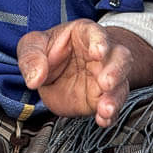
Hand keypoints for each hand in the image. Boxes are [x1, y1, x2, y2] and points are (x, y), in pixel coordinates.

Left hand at [18, 20, 152, 127]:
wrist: (53, 71)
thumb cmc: (48, 50)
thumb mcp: (33, 46)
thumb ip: (31, 58)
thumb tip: (34, 77)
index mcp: (85, 34)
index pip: (97, 33)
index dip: (100, 42)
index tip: (98, 52)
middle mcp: (102, 55)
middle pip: (120, 58)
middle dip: (115, 70)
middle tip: (106, 82)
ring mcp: (105, 77)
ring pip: (120, 84)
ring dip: (115, 97)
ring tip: (105, 108)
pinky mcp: (101, 98)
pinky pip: (112, 107)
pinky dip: (110, 115)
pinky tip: (103, 119)